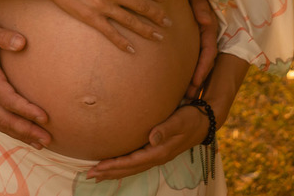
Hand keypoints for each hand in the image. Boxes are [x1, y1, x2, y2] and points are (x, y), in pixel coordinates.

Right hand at [0, 19, 51, 147]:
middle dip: (27, 131)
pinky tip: (20, 133)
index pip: (9, 100)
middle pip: (5, 119)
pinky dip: (8, 129)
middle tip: (47, 139)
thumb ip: (4, 36)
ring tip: (38, 142)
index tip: (44, 117)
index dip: (27, 111)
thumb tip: (22, 43)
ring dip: (19, 134)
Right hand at [31, 0, 169, 51]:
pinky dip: (122, 42)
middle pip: (141, 6)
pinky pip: (111, 33)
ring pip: (131, 21)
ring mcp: (103, 6)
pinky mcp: (92, 18)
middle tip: (169, 22)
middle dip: (157, 15)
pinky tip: (131, 49)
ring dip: (147, 30)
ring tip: (159, 37)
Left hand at [85, 104, 206, 180]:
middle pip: (129, 169)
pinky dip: (124, 166)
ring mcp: (157, 155)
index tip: (98, 167)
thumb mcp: (180, 120)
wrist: (204, 120)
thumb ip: (166, 129)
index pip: (132, 162)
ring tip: (97, 174)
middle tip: (89, 175)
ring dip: (114, 171)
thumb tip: (152, 138)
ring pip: (132, 167)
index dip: (114, 165)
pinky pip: (136, 162)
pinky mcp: (157, 150)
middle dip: (109, 172)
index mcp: (159, 151)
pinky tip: (116, 165)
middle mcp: (157, 156)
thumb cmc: (191, 118)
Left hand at [184, 0, 217, 97]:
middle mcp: (205, 31)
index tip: (196, 80)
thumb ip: (198, 3)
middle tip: (190, 93)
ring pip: (200, 59)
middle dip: (199, 76)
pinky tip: (182, 84)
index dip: (204, 64)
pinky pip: (192, 56)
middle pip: (206, 57)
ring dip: (195, 76)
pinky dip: (189, 69)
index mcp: (207, 23)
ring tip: (186, 94)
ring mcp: (198, 35)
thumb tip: (205, 19)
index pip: (209, 46)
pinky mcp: (191, 38)